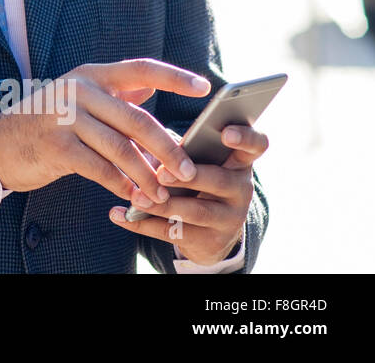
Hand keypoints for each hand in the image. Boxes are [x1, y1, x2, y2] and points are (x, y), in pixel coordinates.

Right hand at [0, 59, 208, 205]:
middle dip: (167, 149)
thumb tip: (158, 101)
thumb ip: (115, 100)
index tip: (205, 89)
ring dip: (146, 176)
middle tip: (187, 171)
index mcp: (91, 75)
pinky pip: (99, 168)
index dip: (174, 77)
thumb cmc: (48, 125)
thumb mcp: (79, 102)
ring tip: (161, 195)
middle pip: (137, 119)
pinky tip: (131, 195)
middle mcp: (79, 89)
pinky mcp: (55, 144)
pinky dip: (119, 184)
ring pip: (120, 148)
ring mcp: (64, 116)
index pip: (140, 69)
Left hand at [108, 123, 266, 264]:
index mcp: (238, 161)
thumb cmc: (195, 179)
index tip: (225, 133)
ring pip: (195, 211)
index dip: (244, 137)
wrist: (208, 233)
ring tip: (136, 197)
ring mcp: (228, 218)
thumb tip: (141, 137)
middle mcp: (240, 189)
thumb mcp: (196, 162)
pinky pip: (173, 233)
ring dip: (161, 204)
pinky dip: (141, 223)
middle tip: (161, 174)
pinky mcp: (209, 242)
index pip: (255, 146)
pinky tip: (119, 214)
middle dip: (188, 177)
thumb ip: (178, 149)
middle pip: (219, 180)